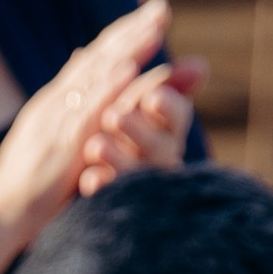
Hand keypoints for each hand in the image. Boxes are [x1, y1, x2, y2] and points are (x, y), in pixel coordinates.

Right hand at [0, 1, 175, 245]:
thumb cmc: (18, 184)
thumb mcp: (41, 136)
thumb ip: (62, 101)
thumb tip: (80, 61)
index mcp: (52, 102)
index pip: (91, 61)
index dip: (120, 36)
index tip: (149, 16)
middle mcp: (53, 103)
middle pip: (97, 59)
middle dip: (130, 31)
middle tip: (162, 8)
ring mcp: (55, 122)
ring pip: (96, 77)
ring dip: (126, 50)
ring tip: (154, 27)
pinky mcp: (60, 146)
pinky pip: (87, 112)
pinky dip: (108, 88)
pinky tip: (129, 70)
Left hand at [76, 52, 206, 192]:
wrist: (71, 175)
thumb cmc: (116, 130)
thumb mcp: (133, 103)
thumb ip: (162, 83)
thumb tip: (201, 66)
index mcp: (166, 130)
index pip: (177, 116)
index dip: (169, 108)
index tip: (152, 99)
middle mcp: (159, 159)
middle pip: (162, 148)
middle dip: (139, 131)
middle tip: (114, 116)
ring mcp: (141, 187)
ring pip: (139, 175)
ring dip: (119, 159)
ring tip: (96, 146)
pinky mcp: (119, 208)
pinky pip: (114, 200)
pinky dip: (102, 186)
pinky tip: (90, 177)